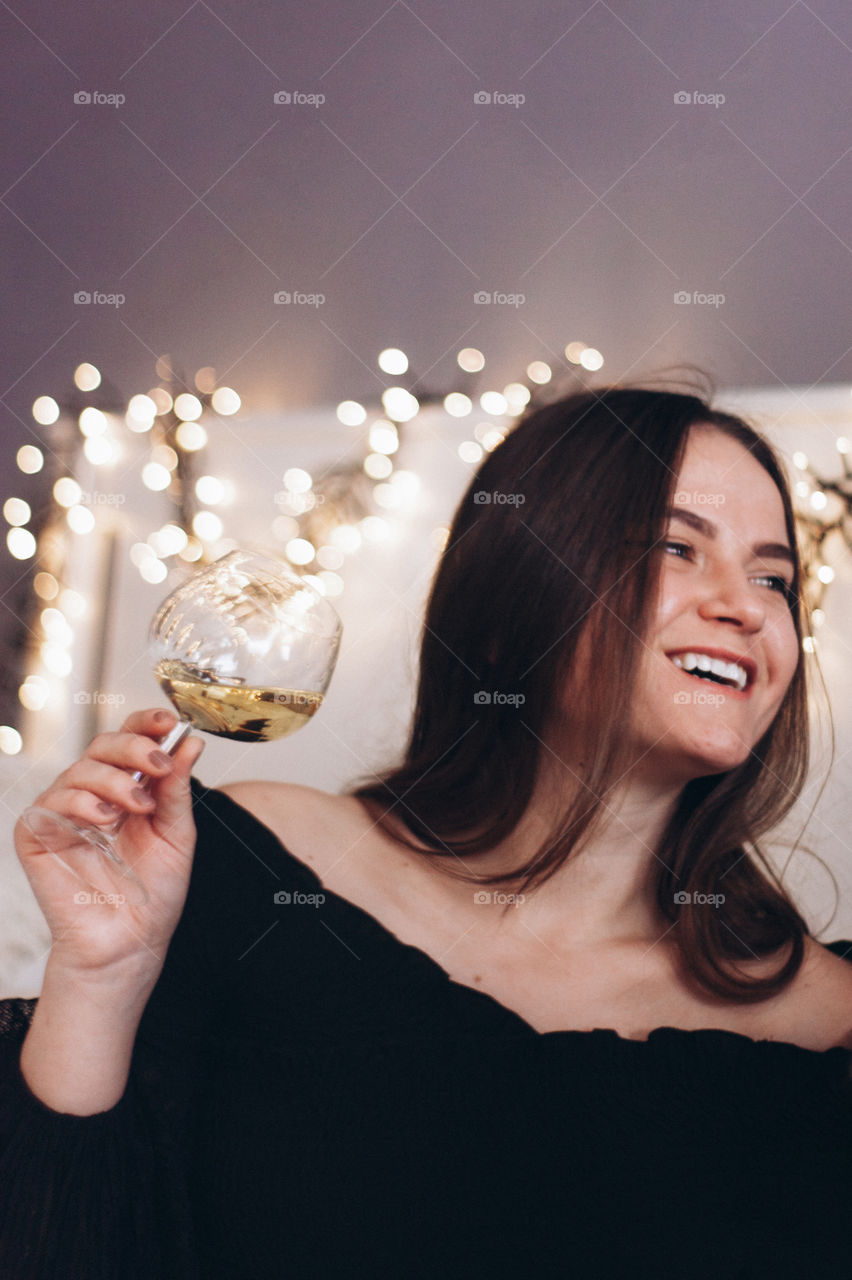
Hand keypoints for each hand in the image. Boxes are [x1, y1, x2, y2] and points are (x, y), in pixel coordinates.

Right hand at [14, 709, 204, 985]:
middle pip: (104, 745)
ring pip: (80, 770)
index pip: (130, 740)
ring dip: (113, 779)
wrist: (130, 944)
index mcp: (127, 788)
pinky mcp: (37, 835)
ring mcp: (63, 812)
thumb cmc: (153, 894)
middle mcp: (93, 794)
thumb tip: (189, 742)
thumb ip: (177, 788)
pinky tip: (104, 820)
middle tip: (158, 765)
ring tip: (137, 806)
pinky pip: (52, 802)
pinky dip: (80, 803)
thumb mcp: (176, 834)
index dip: (146, 723)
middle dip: (134, 747)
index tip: (170, 721)